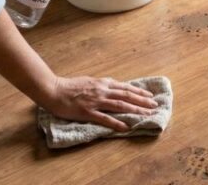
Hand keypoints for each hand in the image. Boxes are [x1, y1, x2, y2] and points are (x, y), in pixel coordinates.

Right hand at [43, 76, 158, 130]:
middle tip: (154, 105)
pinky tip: (126, 127)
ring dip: (135, 109)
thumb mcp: (89, 81)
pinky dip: (117, 122)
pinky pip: (105, 118)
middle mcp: (102, 91)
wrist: (53, 90)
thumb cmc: (69, 86)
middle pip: (126, 95)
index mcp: (102, 83)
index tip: (149, 95)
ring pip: (120, 105)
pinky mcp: (88, 112)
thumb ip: (101, 84)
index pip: (125, 87)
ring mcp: (96, 101)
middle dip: (142, 100)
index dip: (138, 91)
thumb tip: (112, 86)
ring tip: (146, 114)